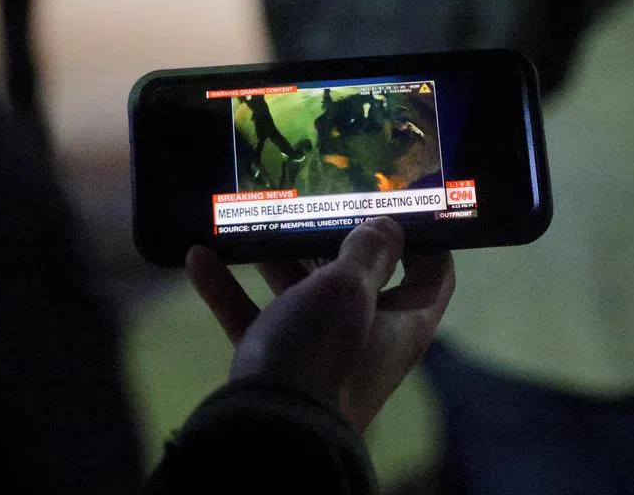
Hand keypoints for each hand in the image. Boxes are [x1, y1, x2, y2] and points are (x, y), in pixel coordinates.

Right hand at [186, 217, 454, 430]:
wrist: (266, 434)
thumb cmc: (320, 353)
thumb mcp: (349, 290)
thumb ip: (369, 252)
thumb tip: (388, 227)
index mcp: (403, 324)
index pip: (433, 276)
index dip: (426, 239)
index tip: (399, 204)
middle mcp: (367, 339)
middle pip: (358, 280)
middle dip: (331, 240)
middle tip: (313, 200)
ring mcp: (319, 354)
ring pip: (301, 296)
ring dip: (274, 260)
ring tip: (253, 222)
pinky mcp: (277, 366)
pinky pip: (255, 319)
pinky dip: (230, 290)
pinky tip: (200, 258)